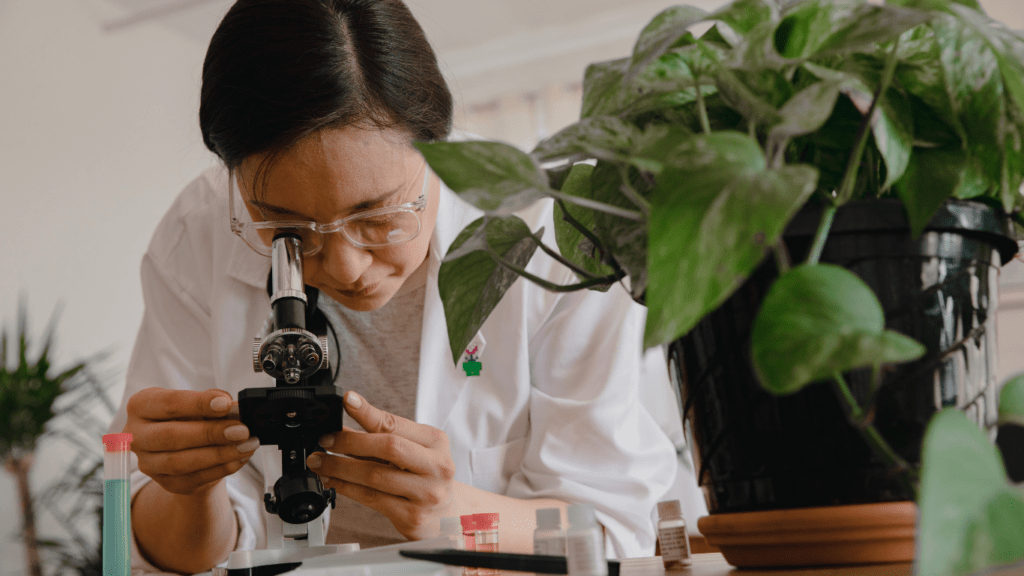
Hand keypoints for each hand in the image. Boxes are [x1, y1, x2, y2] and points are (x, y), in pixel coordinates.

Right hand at [124, 387, 258, 495]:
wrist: (187, 448)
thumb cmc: (190, 418)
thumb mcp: (199, 403)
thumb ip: (213, 401)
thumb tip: (232, 407)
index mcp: (141, 406)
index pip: (169, 403)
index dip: (198, 404)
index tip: (226, 404)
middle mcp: (136, 435)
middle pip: (171, 436)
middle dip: (210, 433)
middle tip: (241, 430)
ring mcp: (148, 462)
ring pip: (180, 462)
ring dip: (219, 454)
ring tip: (245, 445)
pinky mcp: (165, 483)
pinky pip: (193, 479)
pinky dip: (220, 469)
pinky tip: (238, 459)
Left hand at [308, 391, 455, 539]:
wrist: (447, 514)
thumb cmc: (425, 477)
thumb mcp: (413, 450)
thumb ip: (381, 437)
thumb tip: (342, 425)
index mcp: (436, 442)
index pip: (396, 423)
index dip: (368, 412)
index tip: (347, 401)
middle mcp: (436, 466)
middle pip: (388, 447)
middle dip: (350, 442)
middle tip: (325, 440)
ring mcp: (426, 493)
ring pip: (374, 476)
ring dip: (340, 467)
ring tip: (319, 463)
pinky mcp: (413, 516)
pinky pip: (371, 498)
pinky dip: (346, 487)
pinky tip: (333, 481)